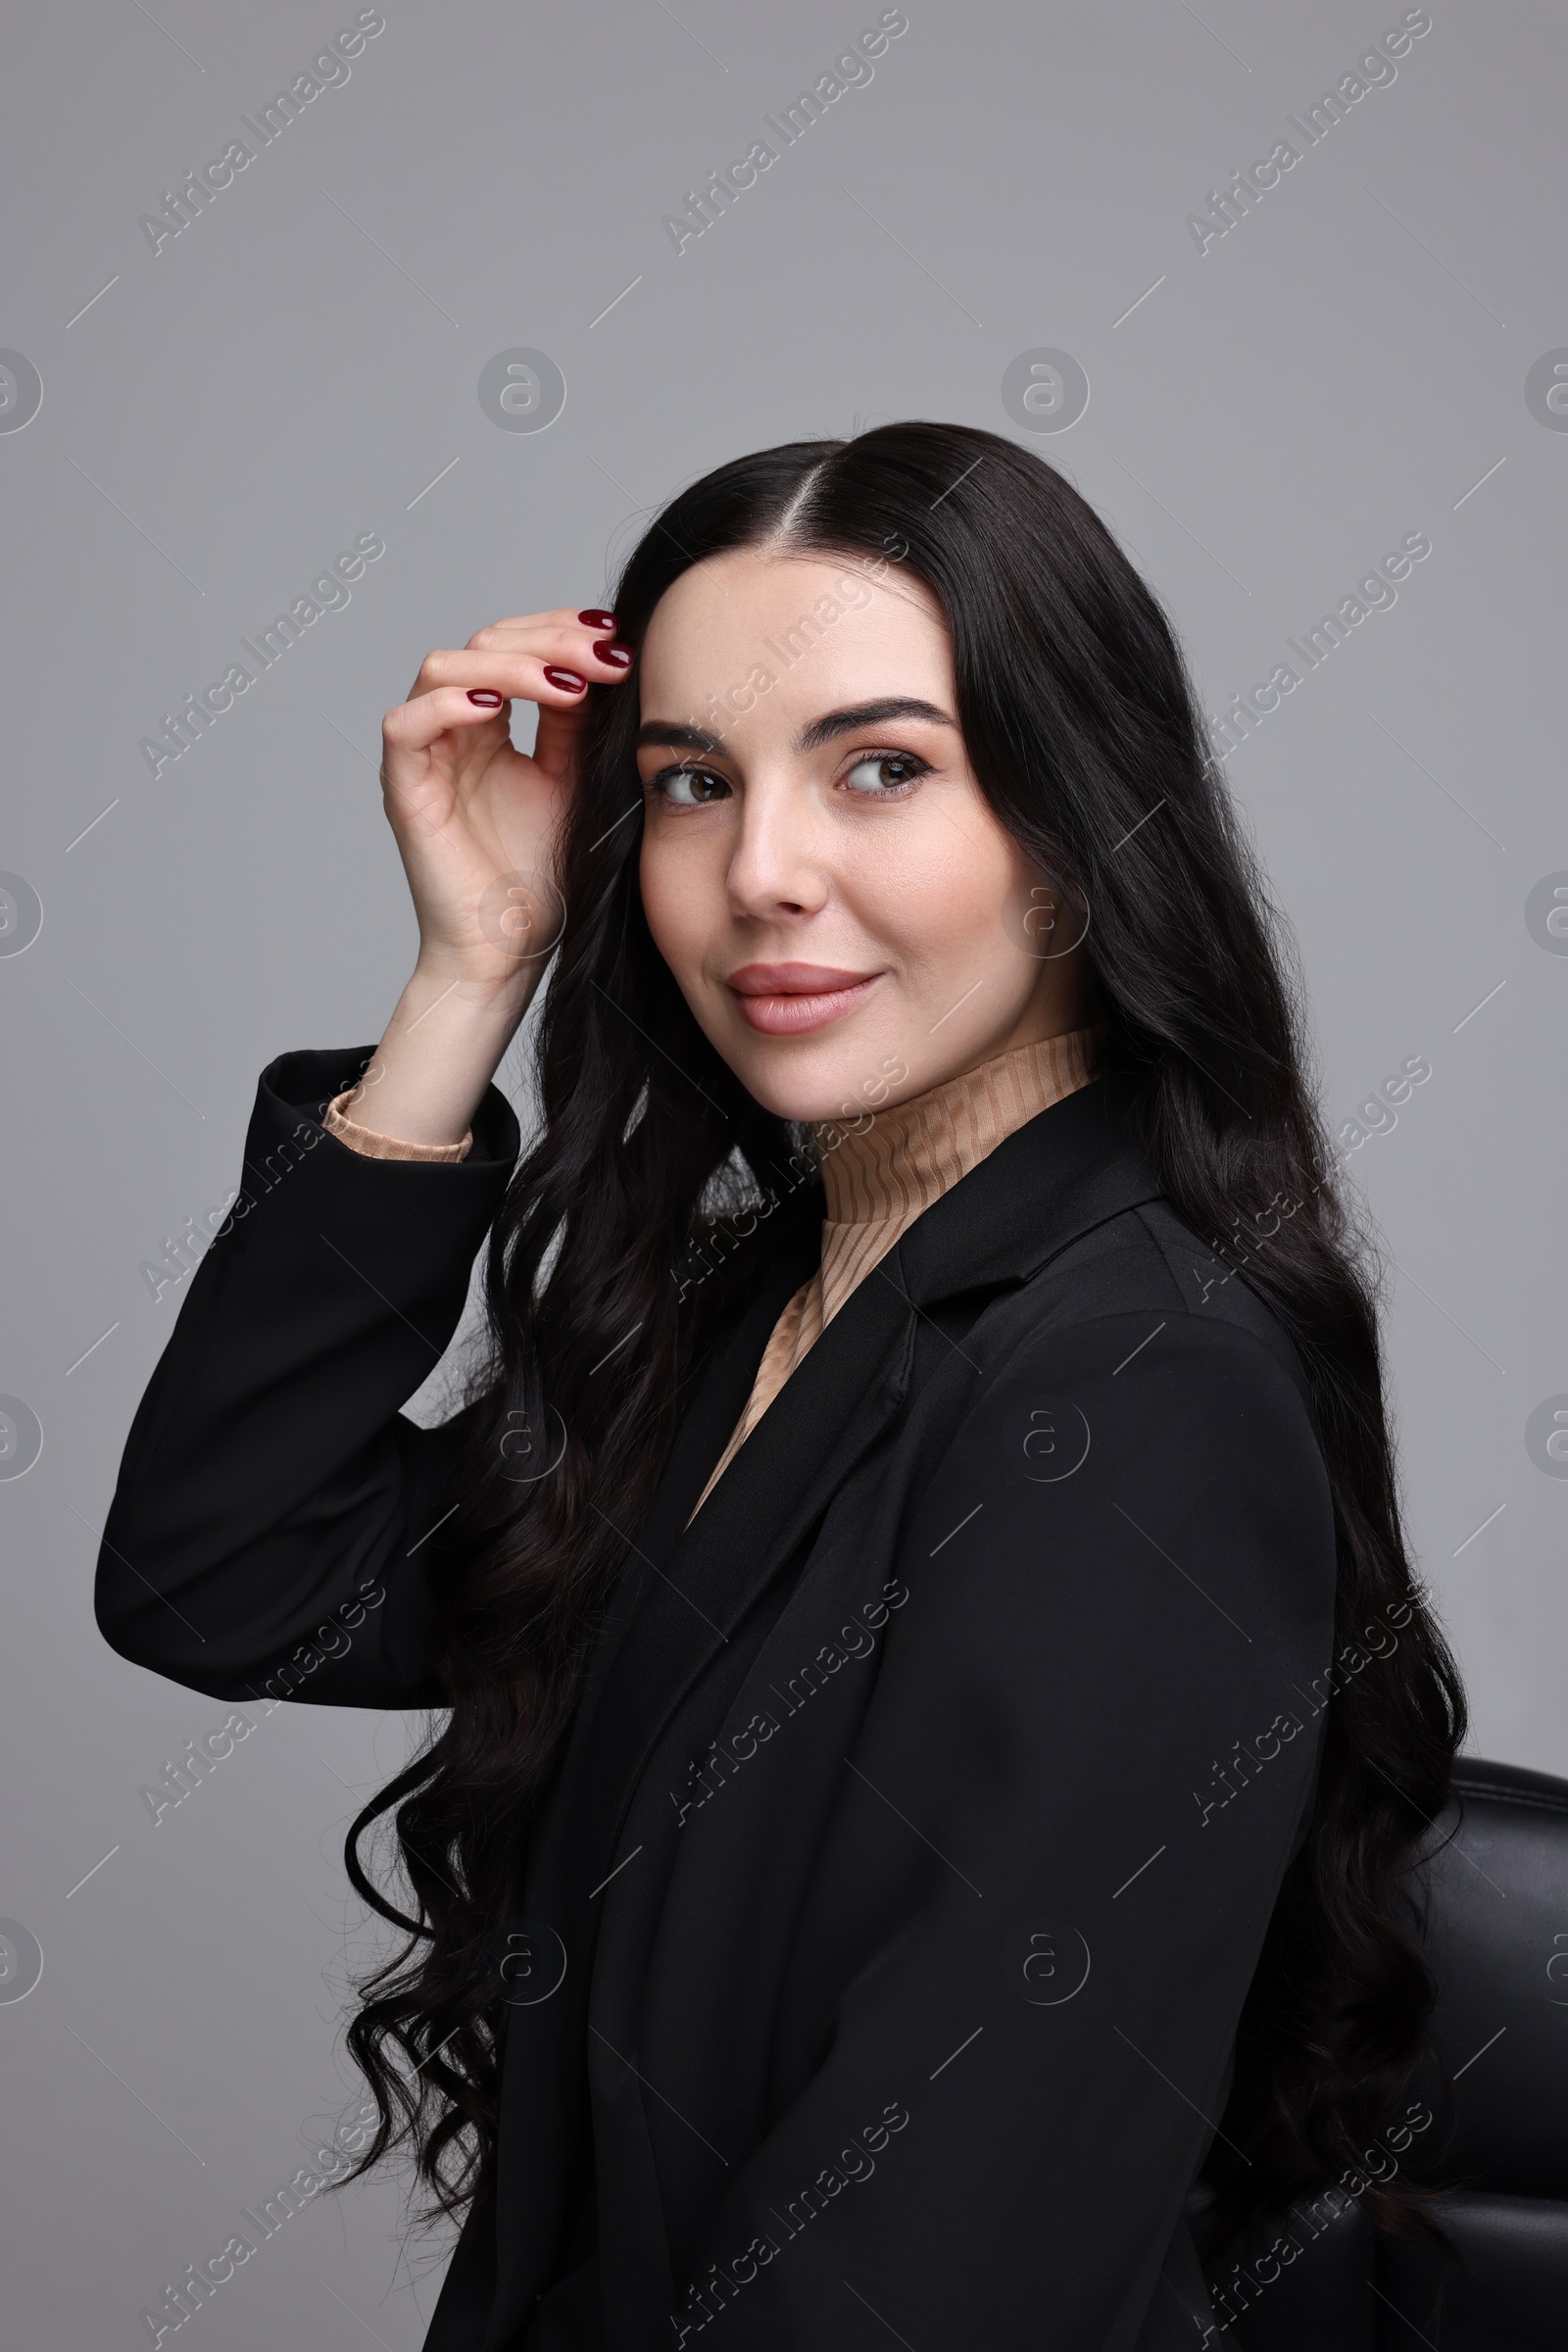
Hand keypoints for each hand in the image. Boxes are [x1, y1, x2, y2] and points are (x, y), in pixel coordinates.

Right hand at [379, 608, 632, 993]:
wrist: (512, 951)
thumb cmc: (543, 877)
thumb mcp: (575, 780)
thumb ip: (580, 722)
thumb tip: (608, 656)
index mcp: (490, 725)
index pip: (516, 646)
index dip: (562, 631)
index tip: (618, 638)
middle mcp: (453, 731)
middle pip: (483, 643)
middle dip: (549, 641)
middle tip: (605, 656)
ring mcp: (426, 756)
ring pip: (444, 668)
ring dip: (508, 663)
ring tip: (566, 682)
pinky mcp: (404, 789)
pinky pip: (406, 725)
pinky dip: (449, 704)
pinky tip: (497, 705)